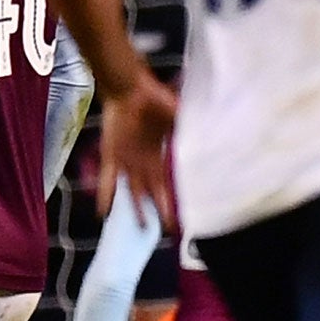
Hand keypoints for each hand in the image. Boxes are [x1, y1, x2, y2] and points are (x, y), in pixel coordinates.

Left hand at [98, 70, 176, 227]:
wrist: (130, 89)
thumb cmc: (155, 100)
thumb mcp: (178, 116)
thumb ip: (190, 129)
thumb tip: (215, 137)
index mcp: (160, 157)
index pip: (167, 184)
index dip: (173, 200)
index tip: (180, 215)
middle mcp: (144, 164)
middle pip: (152, 194)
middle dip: (158, 211)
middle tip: (164, 231)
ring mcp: (127, 162)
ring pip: (132, 193)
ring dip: (135, 209)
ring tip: (139, 228)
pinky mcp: (111, 157)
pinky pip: (108, 181)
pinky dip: (106, 197)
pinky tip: (104, 213)